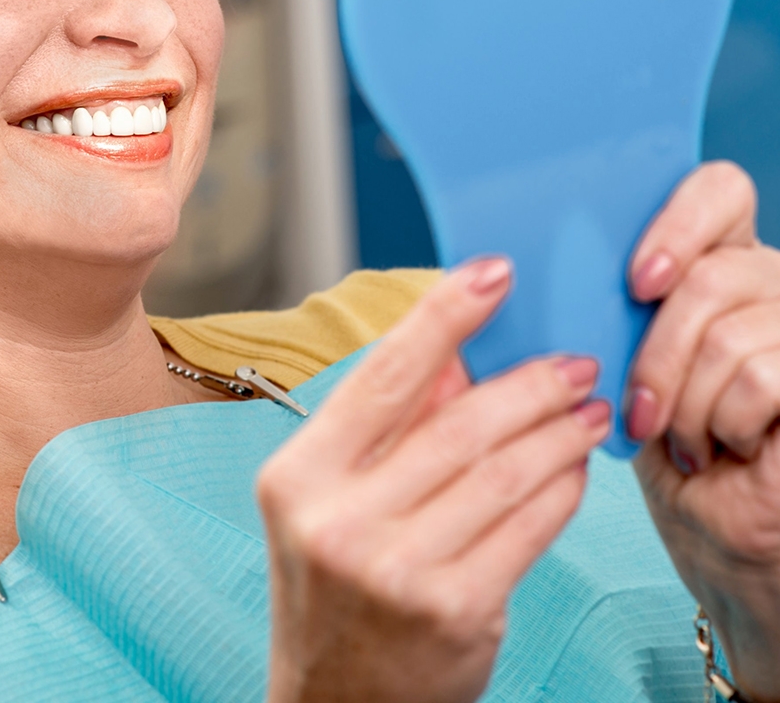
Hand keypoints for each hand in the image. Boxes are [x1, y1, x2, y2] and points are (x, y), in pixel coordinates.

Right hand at [258, 259, 609, 702]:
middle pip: (457, 425)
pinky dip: (562, 489)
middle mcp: (339, 520)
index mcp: (298, 475)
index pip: (382, 377)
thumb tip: (462, 355)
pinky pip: (528, 528)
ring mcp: (397, 571)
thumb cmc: (334, 588)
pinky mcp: (456, 613)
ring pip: (502, 473)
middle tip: (572, 361)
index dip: (443, 316)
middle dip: (528, 383)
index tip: (492, 273)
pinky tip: (575, 469)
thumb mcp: (332, 499)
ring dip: (558, 432)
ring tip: (588, 408)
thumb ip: (388, 427)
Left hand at [627, 161, 779, 698]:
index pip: (719, 188)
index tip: (636, 281)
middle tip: (640, 406)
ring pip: (731, 332)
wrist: (715, 533)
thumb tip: (505, 262)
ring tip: (682, 436)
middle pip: (714, 274)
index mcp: (718, 255)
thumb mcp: (618, 356)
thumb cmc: (658, 439)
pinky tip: (722, 448)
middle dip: (659, 353)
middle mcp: (770, 281)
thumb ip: (596, 297)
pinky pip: (763, 379)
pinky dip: (726, 424)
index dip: (680, 222)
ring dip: (688, 402)